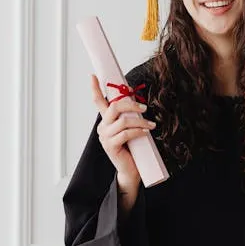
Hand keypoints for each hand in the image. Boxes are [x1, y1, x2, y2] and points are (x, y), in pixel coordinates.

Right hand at [90, 74, 153, 191]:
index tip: (93, 76)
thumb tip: (139, 103)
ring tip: (151, 125)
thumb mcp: (130, 128)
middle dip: (131, 105)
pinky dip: (139, 131)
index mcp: (106, 121)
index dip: (95, 88)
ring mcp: (105, 137)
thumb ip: (130, 117)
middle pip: (114, 108)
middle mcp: (102, 127)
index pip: (98, 102)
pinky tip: (147, 132)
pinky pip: (126, 134)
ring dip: (140, 121)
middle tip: (144, 108)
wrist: (131, 170)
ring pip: (123, 121)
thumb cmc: (133, 148)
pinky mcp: (111, 146)